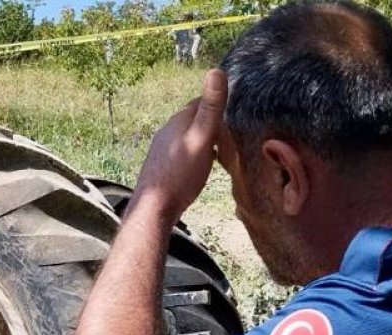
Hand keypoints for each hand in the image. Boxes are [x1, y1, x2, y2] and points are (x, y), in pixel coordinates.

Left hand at [133, 69, 227, 219]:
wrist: (155, 207)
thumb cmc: (181, 174)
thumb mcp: (202, 139)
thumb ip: (211, 108)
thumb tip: (216, 71)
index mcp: (179, 120)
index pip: (201, 102)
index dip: (219, 103)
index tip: (236, 108)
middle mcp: (168, 131)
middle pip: (195, 119)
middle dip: (212, 122)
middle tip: (233, 131)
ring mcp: (163, 148)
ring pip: (188, 136)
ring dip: (204, 139)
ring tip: (222, 149)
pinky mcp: (162, 165)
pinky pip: (183, 152)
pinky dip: (196, 153)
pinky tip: (202, 165)